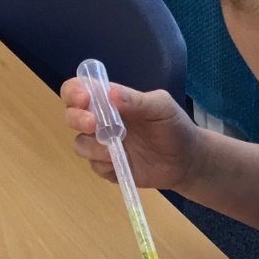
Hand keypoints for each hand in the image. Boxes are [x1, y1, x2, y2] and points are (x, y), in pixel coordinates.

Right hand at [61, 79, 201, 191]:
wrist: (187, 160)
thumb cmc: (174, 126)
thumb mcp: (161, 107)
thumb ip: (137, 100)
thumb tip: (111, 93)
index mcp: (110, 101)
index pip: (79, 89)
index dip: (74, 92)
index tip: (84, 99)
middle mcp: (102, 121)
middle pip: (71, 116)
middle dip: (76, 118)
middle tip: (93, 124)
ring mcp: (103, 145)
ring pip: (80, 144)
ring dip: (92, 146)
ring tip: (115, 149)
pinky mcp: (109, 168)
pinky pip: (94, 166)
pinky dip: (104, 164)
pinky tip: (121, 163)